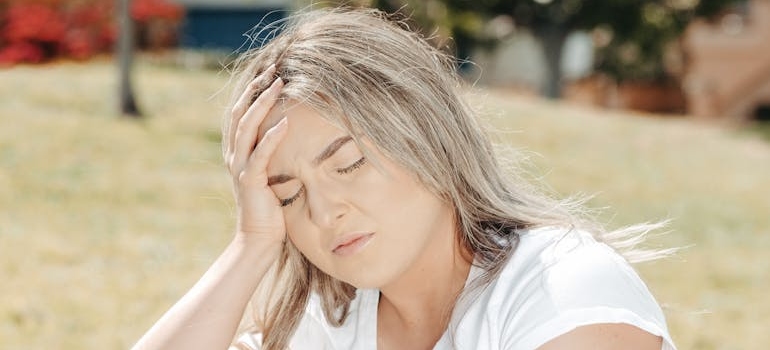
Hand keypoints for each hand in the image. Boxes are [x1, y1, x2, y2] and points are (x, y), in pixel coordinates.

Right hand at [224, 64, 287, 247]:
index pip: (241, 113)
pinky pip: (260, 154)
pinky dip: (272, 136)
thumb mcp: (271, 173)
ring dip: (263, 104)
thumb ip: (273, 153)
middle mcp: (234, 155)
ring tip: (278, 85)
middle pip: (240, 113)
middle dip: (256, 89)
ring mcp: (240, 167)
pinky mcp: (249, 180)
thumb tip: (292, 132)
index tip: (270, 73)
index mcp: (238, 152)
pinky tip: (285, 123)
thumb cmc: (270, 207)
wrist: (259, 238)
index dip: (253, 91)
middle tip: (274, 70)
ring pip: (246, 127)